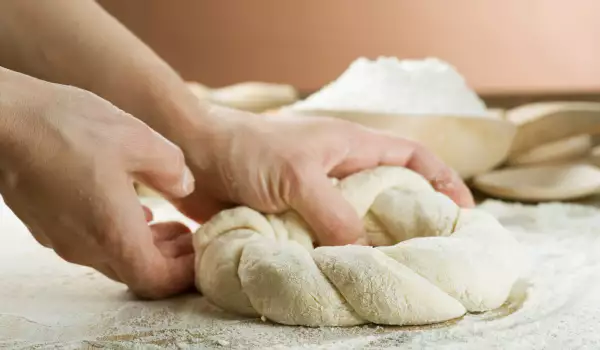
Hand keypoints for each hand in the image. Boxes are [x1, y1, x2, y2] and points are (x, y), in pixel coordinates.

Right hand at [0, 69, 194, 297]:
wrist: (1, 119)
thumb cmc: (68, 127)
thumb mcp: (139, 139)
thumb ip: (172, 169)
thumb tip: (183, 186)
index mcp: (112, 233)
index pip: (156, 281)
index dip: (183, 273)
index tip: (198, 249)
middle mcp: (85, 246)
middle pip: (136, 273)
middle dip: (169, 260)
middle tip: (189, 237)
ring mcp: (61, 238)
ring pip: (114, 259)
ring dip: (145, 247)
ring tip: (166, 223)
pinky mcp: (46, 225)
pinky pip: (91, 243)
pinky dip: (120, 235)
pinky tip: (130, 208)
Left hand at [172, 106, 473, 245]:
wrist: (195, 157)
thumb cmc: (247, 149)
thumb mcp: (297, 177)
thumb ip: (334, 214)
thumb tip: (364, 253)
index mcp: (352, 147)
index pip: (413, 158)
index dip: (443, 181)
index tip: (464, 212)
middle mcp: (340, 171)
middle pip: (391, 194)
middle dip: (413, 221)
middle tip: (431, 255)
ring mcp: (318, 195)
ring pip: (358, 221)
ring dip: (372, 245)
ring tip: (390, 274)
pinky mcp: (296, 215)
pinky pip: (326, 238)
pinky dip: (336, 255)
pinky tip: (342, 275)